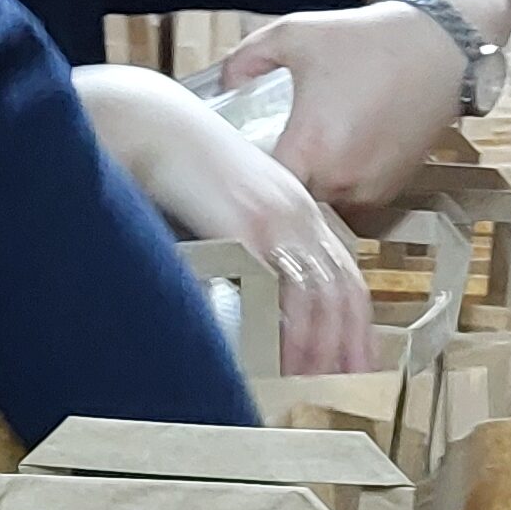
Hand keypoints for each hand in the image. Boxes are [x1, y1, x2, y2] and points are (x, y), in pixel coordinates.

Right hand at [72, 70, 374, 373]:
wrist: (152, 125)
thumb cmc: (178, 167)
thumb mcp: (228, 205)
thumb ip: (248, 243)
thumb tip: (249, 292)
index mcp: (297, 207)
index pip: (343, 273)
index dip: (354, 322)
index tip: (357, 360)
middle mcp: (297, 213)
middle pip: (341, 288)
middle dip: (349, 343)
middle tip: (351, 384)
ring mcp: (275, 219)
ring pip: (316, 294)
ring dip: (318, 346)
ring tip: (313, 384)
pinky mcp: (245, 225)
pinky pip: (276, 286)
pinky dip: (283, 327)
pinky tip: (281, 357)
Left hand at [221, 0, 472, 220]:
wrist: (438, 47)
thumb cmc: (367, 40)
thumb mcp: (295, 34)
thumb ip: (246, 58)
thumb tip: (224, 83)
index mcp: (311, 147)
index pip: (263, 192)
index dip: (248, 183)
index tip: (240, 167)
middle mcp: (342, 178)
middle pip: (291, 202)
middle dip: (280, 183)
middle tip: (270, 156)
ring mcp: (370, 189)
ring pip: (323, 204)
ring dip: (312, 184)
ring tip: (309, 151)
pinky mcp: (392, 189)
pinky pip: (353, 201)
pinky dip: (342, 184)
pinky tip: (340, 152)